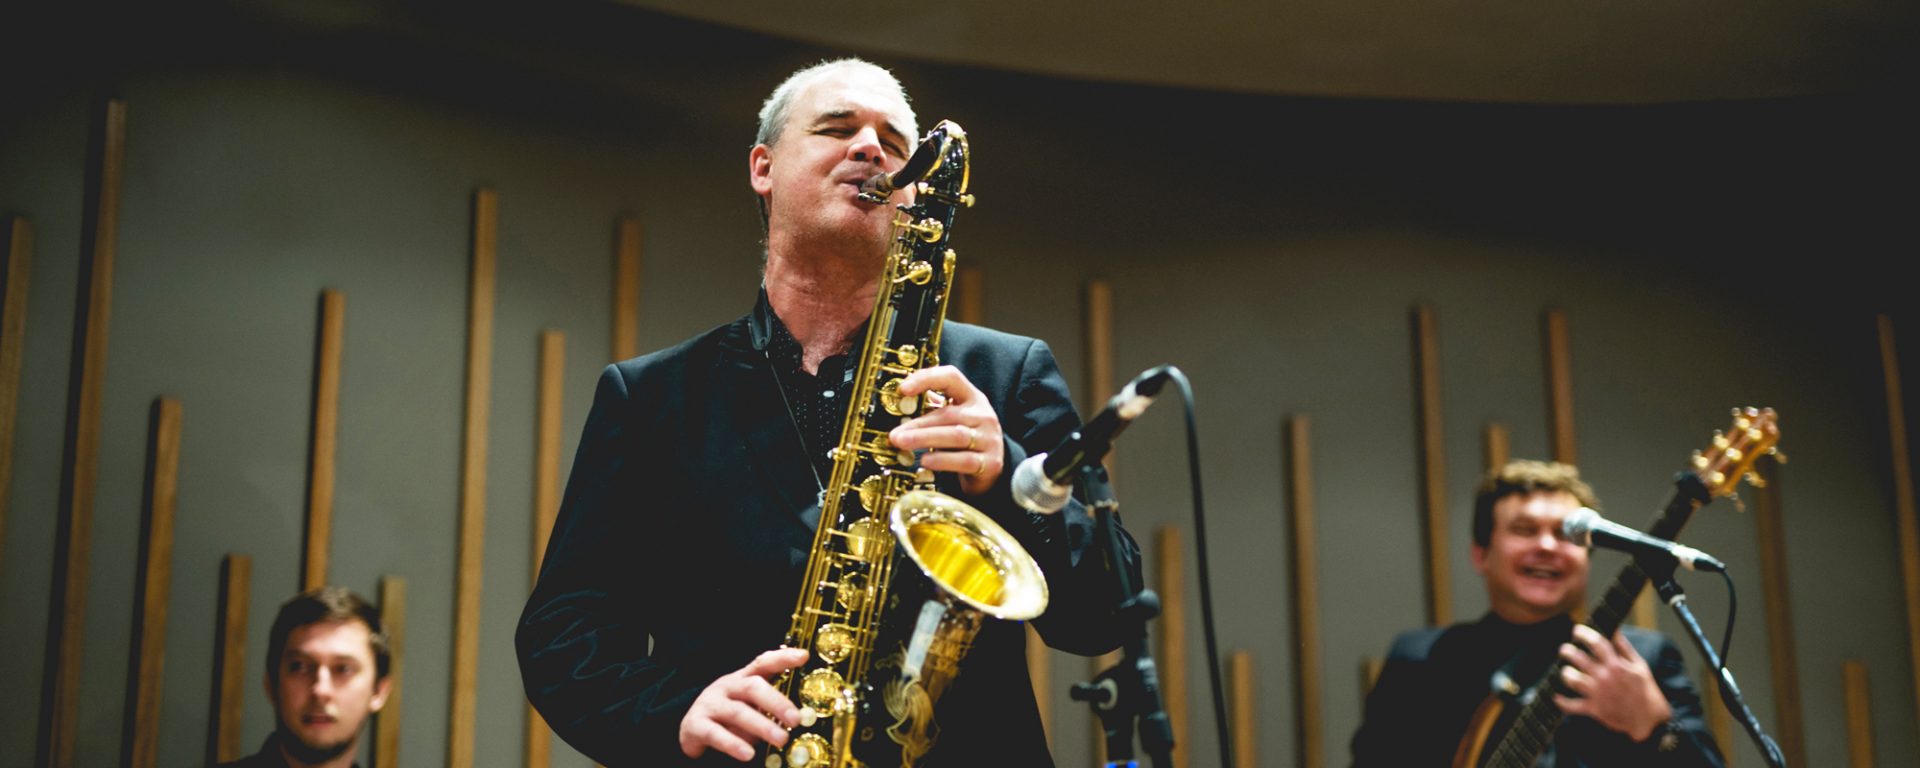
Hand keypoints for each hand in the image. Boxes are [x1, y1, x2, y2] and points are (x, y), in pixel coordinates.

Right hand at [679, 647, 807, 760]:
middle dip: (777, 702)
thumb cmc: (729, 717)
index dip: (782, 658)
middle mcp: (726, 687)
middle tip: (796, 719)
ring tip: (781, 739)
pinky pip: (716, 734)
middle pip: (752, 687)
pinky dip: (733, 744)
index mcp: (743, 679)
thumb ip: (769, 708)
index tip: (803, 657)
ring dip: (762, 726)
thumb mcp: (749, 706)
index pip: (763, 663)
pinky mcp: (695, 725)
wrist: (691, 729)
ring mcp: (710, 704)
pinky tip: (748, 754)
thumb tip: (798, 719)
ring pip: (738, 712)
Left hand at [888, 365, 1003, 495]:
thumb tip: (898, 406)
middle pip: (949, 414)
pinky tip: (925, 461)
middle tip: (894, 434)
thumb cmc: (964, 439)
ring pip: (956, 436)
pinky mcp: (990, 463)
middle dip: (918, 424)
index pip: (951, 377)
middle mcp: (983, 415)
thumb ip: (931, 410)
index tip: (903, 389)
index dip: (927, 379)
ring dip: (925, 439)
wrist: (992, 468)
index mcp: (972, 397)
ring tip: (902, 444)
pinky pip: (964, 460)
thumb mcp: (952, 420)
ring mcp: (989, 439)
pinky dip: (942, 460)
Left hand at [1552, 624, 1672, 740]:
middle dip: (1567, 651)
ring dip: (1565, 673)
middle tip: (1565, 650)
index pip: (1596, 643)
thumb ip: (1624, 647)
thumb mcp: (1639, 665)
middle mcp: (1605, 677)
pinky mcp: (1594, 709)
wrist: (1649, 719)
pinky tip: (1555, 696)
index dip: (1583, 634)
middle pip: (1578, 658)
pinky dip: (1561, 702)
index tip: (1577, 630)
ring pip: (1572, 679)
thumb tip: (1613, 629)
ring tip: (1565, 671)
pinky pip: (1572, 705)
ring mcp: (1598, 694)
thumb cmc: (1644, 689)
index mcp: (1616, 665)